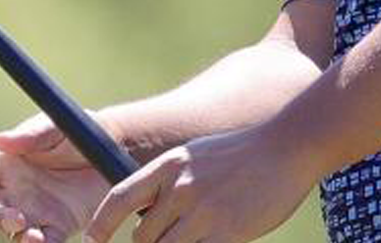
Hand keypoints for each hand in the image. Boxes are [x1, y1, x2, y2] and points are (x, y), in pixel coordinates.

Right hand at [0, 113, 112, 241]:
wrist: (116, 151)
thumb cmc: (78, 132)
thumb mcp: (56, 128)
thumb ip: (30, 135)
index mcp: (5, 162)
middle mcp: (14, 190)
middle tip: (16, 218)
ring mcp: (34, 211)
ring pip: (12, 232)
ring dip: (18, 237)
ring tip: (34, 237)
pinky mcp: (57, 227)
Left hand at [84, 124, 317, 242]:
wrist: (286, 147)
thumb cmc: (241, 154)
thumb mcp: (195, 157)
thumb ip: (169, 182)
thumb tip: (146, 214)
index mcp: (168, 166)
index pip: (118, 199)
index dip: (100, 224)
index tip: (94, 239)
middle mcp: (180, 189)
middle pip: (142, 237)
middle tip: (172, 236)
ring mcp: (203, 213)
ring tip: (194, 235)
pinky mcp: (226, 233)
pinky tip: (211, 240)